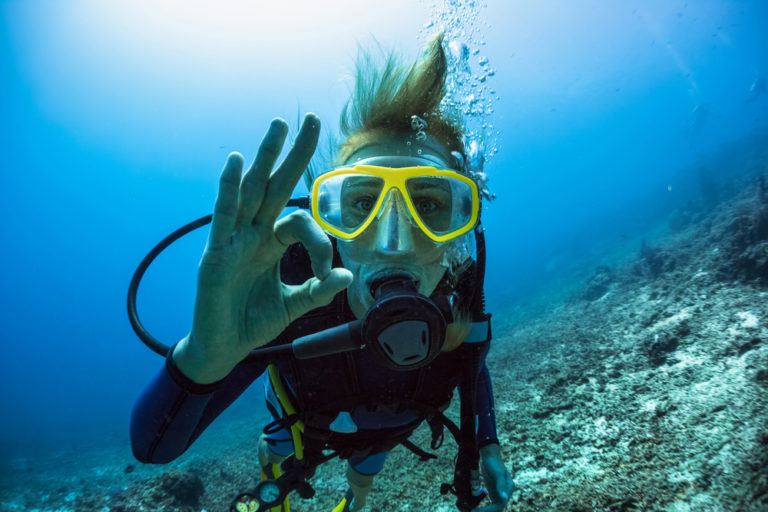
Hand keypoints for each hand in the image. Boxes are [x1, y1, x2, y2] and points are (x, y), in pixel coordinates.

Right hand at [173, 114, 352, 383]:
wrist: (224, 349)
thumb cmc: (254, 322)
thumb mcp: (295, 305)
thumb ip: (319, 289)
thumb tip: (349, 275)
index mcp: (272, 243)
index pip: (300, 223)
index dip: (321, 242)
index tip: (330, 272)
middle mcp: (253, 234)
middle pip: (275, 185)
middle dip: (293, 154)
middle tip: (310, 118)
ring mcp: (233, 240)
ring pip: (251, 191)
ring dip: (265, 158)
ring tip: (278, 126)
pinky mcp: (215, 254)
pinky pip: (223, 216)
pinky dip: (228, 189)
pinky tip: (235, 161)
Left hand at [473, 444, 513, 511]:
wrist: (489, 455)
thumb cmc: (494, 463)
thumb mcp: (497, 473)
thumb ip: (501, 486)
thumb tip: (505, 498)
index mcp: (509, 488)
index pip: (501, 505)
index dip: (490, 510)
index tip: (478, 511)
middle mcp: (505, 493)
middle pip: (497, 508)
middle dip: (487, 511)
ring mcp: (500, 493)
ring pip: (494, 507)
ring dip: (486, 511)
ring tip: (473, 511)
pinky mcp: (494, 492)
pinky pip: (490, 504)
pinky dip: (484, 508)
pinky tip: (476, 509)